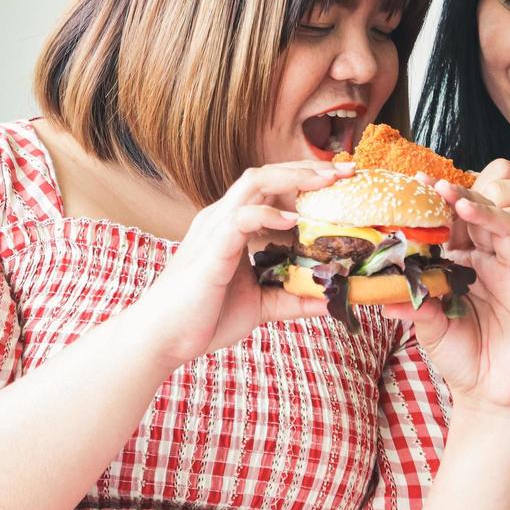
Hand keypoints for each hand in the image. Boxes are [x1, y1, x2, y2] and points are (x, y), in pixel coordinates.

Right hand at [137, 161, 350, 368]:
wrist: (162, 339)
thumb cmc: (203, 318)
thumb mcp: (260, 306)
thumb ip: (292, 299)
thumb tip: (330, 300)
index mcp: (232, 226)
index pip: (271, 188)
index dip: (305, 180)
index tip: (342, 182)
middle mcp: (222, 219)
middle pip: (266, 174)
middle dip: (307, 169)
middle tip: (346, 171)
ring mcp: (215, 230)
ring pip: (254, 183)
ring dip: (293, 178)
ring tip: (327, 182)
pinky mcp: (211, 251)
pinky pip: (240, 219)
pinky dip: (267, 214)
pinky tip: (292, 222)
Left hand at [382, 181, 509, 414]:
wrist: (492, 396)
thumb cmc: (462, 356)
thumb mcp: (431, 329)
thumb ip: (414, 308)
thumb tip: (380, 294)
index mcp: (465, 265)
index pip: (454, 227)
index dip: (439, 207)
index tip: (416, 185)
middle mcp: (492, 264)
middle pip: (482, 220)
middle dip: (463, 201)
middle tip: (438, 187)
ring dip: (491, 216)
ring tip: (468, 205)